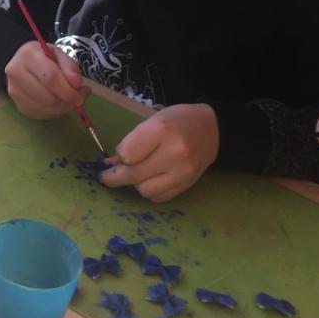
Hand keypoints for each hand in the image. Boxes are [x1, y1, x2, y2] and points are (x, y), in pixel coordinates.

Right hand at [5, 41, 87, 119]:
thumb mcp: (59, 54)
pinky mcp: (18, 105)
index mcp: (28, 55)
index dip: (68, 90)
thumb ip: (70, 66)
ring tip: (69, 99)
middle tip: (78, 98)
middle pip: (47, 97)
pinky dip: (54, 112)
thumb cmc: (44, 57)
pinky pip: (41, 114)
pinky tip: (58, 103)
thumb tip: (77, 83)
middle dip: (67, 101)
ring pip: (45, 108)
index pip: (50, 78)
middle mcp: (16, 73)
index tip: (81, 95)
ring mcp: (14, 91)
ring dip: (62, 108)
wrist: (23, 63)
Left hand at [101, 103, 218, 202]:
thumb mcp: (152, 121)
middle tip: (105, 176)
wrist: (213, 129)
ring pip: (144, 190)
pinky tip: (151, 180)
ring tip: (137, 173)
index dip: (119, 156)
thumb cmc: (177, 120)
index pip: (126, 154)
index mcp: (161, 130)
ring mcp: (182, 172)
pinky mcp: (187, 185)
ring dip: (135, 184)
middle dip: (114, 177)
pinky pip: (158, 197)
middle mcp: (173, 153)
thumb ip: (132, 142)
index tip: (119, 154)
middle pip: (133, 175)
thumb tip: (111, 164)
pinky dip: (150, 191)